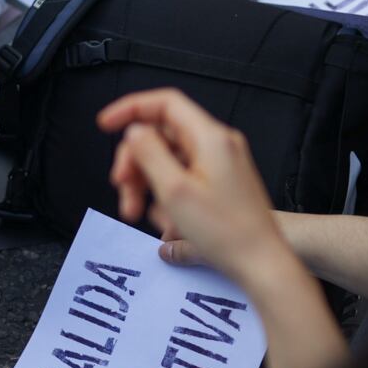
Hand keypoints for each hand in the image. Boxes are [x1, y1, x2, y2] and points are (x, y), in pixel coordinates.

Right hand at [97, 88, 290, 283]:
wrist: (262, 264)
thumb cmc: (226, 232)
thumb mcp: (175, 191)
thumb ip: (149, 153)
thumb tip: (134, 131)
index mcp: (210, 138)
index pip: (165, 103)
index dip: (131, 109)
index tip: (105, 124)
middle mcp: (217, 144)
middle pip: (162, 134)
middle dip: (135, 159)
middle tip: (121, 186)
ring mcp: (220, 164)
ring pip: (168, 157)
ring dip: (145, 180)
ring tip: (136, 211)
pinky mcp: (220, 182)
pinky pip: (182, 175)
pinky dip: (164, 191)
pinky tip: (162, 218)